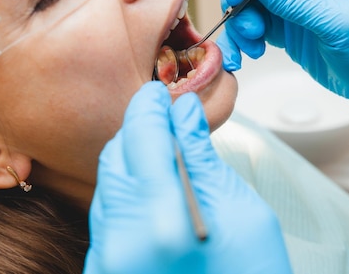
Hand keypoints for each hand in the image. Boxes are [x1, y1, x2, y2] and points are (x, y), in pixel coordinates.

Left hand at [83, 81, 291, 273]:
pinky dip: (129, 194)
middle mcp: (122, 240)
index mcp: (162, 220)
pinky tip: (157, 192)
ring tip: (167, 154)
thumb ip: (202, 160)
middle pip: (117, 156)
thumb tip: (183, 115)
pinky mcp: (106, 271)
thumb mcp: (242, 215)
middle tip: (169, 120)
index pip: (141, 134)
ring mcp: (108, 261)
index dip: (150, 105)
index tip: (161, 93)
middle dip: (139, 130)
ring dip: (133, 161)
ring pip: (108, 185)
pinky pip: (108, 216)